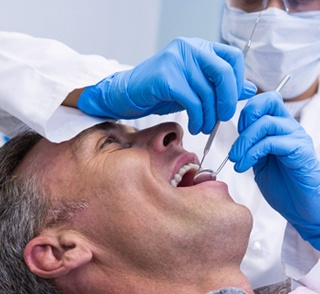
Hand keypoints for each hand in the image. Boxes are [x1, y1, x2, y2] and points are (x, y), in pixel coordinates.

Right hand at [77, 37, 255, 134]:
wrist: (128, 93)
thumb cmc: (161, 91)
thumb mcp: (195, 87)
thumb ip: (221, 86)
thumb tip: (250, 89)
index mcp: (199, 48)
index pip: (232, 58)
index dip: (237, 83)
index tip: (229, 103)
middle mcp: (189, 48)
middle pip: (224, 73)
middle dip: (226, 101)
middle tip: (221, 119)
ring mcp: (176, 60)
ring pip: (206, 92)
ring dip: (208, 116)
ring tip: (203, 127)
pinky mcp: (166, 77)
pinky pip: (191, 101)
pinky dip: (196, 117)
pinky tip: (193, 126)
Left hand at [229, 92, 319, 249]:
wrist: (301, 208)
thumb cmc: (282, 186)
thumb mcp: (259, 162)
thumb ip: (251, 146)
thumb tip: (235, 140)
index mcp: (280, 127)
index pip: (265, 101)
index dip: (247, 111)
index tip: (237, 132)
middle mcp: (290, 128)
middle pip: (267, 102)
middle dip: (245, 119)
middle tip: (235, 145)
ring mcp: (296, 137)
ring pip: (266, 123)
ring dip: (244, 142)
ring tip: (236, 159)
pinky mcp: (300, 151)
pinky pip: (271, 143)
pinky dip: (251, 154)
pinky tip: (244, 166)